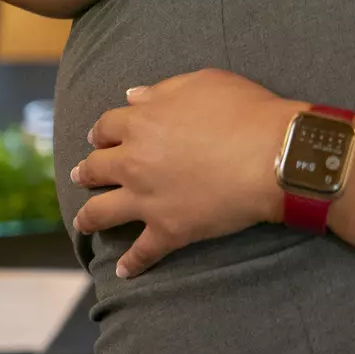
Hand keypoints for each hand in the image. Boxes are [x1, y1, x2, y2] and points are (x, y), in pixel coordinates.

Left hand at [70, 69, 305, 278]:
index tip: (100, 138)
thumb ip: (162, 91)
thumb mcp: (203, 83)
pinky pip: (142, 251)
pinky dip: (131, 263)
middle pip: (96, 168)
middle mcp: (133, 163)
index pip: (106, 127)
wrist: (272, 156)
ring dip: (88, 218)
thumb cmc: (244, 112)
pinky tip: (123, 270)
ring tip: (84, 223)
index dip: (101, 133)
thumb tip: (132, 97)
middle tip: (82, 176)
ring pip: (102, 212)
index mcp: (140, 124)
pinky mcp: (168, 230)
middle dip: (86, 172)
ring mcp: (147, 200)